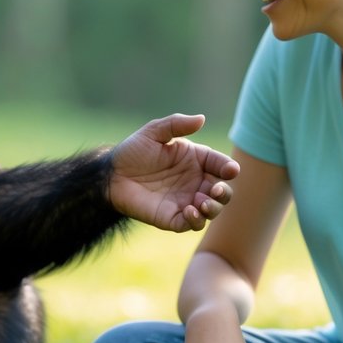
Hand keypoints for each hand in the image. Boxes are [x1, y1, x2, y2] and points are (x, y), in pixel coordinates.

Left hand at [108, 114, 239, 231]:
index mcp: (196, 160)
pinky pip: (192, 224)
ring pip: (211, 210)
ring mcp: (186, 201)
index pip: (220, 165)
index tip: (231, 170)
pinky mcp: (173, 217)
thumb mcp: (154, 132)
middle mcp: (195, 182)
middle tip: (216, 190)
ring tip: (202, 203)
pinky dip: (196, 220)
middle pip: (222, 191)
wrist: (111, 175)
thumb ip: (176, 124)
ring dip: (213, 208)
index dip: (228, 168)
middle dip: (224, 193)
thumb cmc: (133, 151)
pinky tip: (189, 211)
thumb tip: (201, 119)